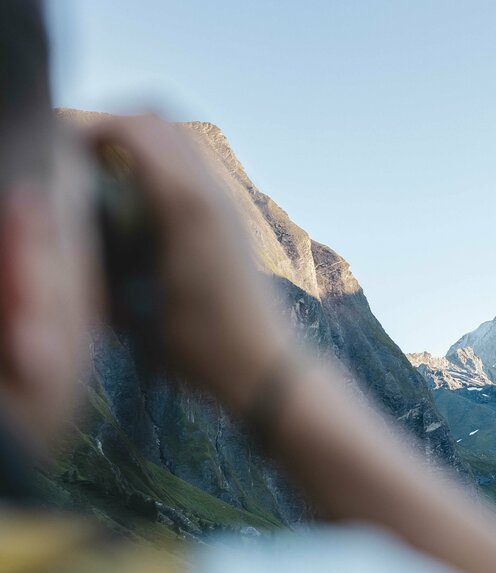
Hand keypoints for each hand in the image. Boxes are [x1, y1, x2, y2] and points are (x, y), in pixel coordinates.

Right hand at [87, 114, 290, 413]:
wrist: (264, 365)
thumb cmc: (202, 347)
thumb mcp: (138, 310)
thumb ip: (105, 265)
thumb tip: (75, 237)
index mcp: (185, 206)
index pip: (133, 129)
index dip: (92, 132)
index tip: (66, 160)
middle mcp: (210, 195)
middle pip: (157, 120)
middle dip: (114, 129)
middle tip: (84, 163)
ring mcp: (227, 205)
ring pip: (179, 140)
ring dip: (141, 146)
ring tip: (110, 182)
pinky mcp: (233, 221)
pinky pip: (193, 169)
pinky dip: (163, 167)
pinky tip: (143, 210)